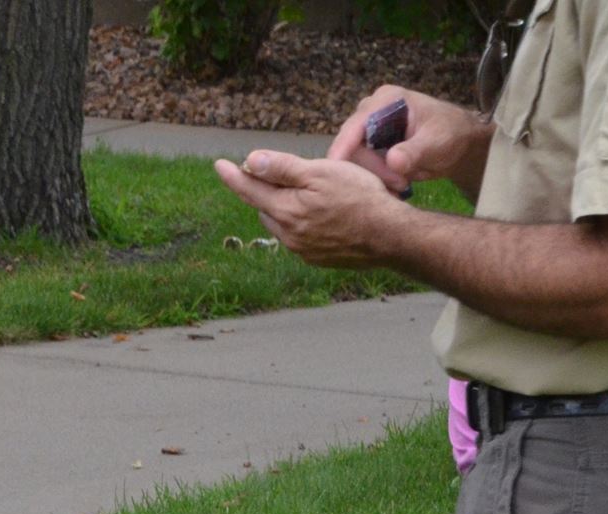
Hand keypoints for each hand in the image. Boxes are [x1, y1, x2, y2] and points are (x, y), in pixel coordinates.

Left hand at [213, 150, 405, 269]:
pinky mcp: (316, 259)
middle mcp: (288, 235)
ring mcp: (302, 250)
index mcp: (285, 210)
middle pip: (266, 207)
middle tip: (289, 175)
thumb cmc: (359, 198)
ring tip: (314, 195)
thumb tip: (250, 161)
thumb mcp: (320, 173)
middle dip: (268, 190)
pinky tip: (325, 216)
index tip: (219, 165)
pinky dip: (303, 224)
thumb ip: (282, 168)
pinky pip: (299, 238)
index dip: (233, 175)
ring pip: (282, 223)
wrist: (389, 236)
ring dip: (287, 208)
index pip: (250, 190)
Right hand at [326, 86, 490, 196]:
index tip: (335, 169)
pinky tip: (394, 185)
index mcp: (387, 100)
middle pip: (353, 145)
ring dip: (375, 176)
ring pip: (355, 160)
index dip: (344, 146)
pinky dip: (375, 179)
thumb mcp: (436, 142)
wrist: (458, 144)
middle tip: (399, 183)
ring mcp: (368, 130)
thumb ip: (415, 151)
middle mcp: (371, 112)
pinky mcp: (369, 147)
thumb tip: (393, 160)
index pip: (357, 124)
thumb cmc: (451, 133)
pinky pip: (362, 166)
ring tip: (402, 184)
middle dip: (372, 169)